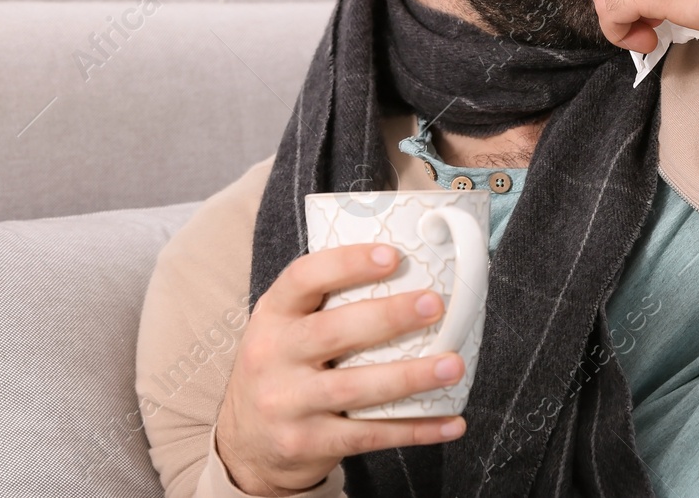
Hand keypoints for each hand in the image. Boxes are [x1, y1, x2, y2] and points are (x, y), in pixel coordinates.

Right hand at [215, 244, 467, 494]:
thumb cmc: (282, 368)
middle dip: (388, 316)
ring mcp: (287, 404)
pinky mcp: (306, 444)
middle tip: (435, 304)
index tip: (392, 256)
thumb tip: (410, 270)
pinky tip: (451, 422)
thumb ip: (327, 302)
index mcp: (272, 315)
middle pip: (333, 332)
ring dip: (410, 377)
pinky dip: (414, 430)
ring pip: (354, 387)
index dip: (347, 264)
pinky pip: (368, 436)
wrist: (246, 442)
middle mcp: (273, 356)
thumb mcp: (285, 327)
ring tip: (452, 364)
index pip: (303, 278)